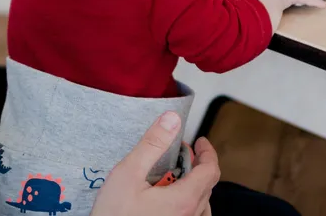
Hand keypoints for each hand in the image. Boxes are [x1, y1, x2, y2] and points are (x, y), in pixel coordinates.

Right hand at [91, 112, 219, 215]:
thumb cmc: (114, 215)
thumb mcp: (129, 173)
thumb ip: (152, 144)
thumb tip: (172, 120)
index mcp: (184, 199)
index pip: (210, 170)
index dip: (208, 152)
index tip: (199, 141)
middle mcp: (190, 215)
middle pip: (208, 185)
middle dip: (198, 165)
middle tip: (182, 154)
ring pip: (202, 203)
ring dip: (196, 185)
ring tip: (177, 176)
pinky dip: (191, 203)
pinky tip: (173, 199)